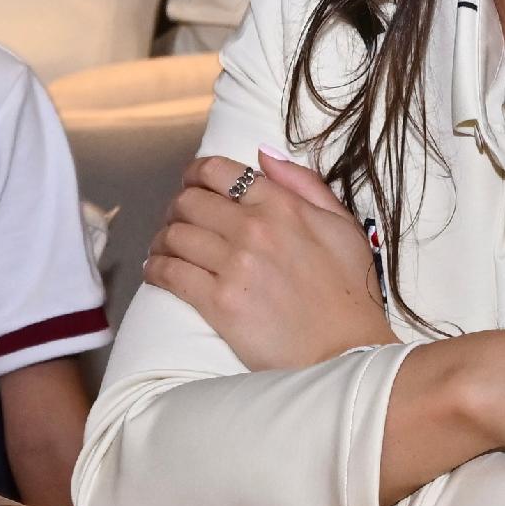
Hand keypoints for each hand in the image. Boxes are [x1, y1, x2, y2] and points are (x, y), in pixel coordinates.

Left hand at [145, 151, 392, 370]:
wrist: (349, 352)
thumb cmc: (350, 292)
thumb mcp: (342, 225)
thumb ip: (304, 184)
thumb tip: (263, 153)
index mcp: (282, 205)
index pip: (217, 171)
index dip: (194, 174)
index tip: (190, 186)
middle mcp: (254, 228)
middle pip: (188, 201)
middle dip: (176, 208)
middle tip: (176, 222)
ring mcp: (234, 265)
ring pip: (173, 235)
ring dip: (162, 240)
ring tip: (164, 249)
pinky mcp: (219, 302)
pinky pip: (170, 273)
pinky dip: (155, 269)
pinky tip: (156, 272)